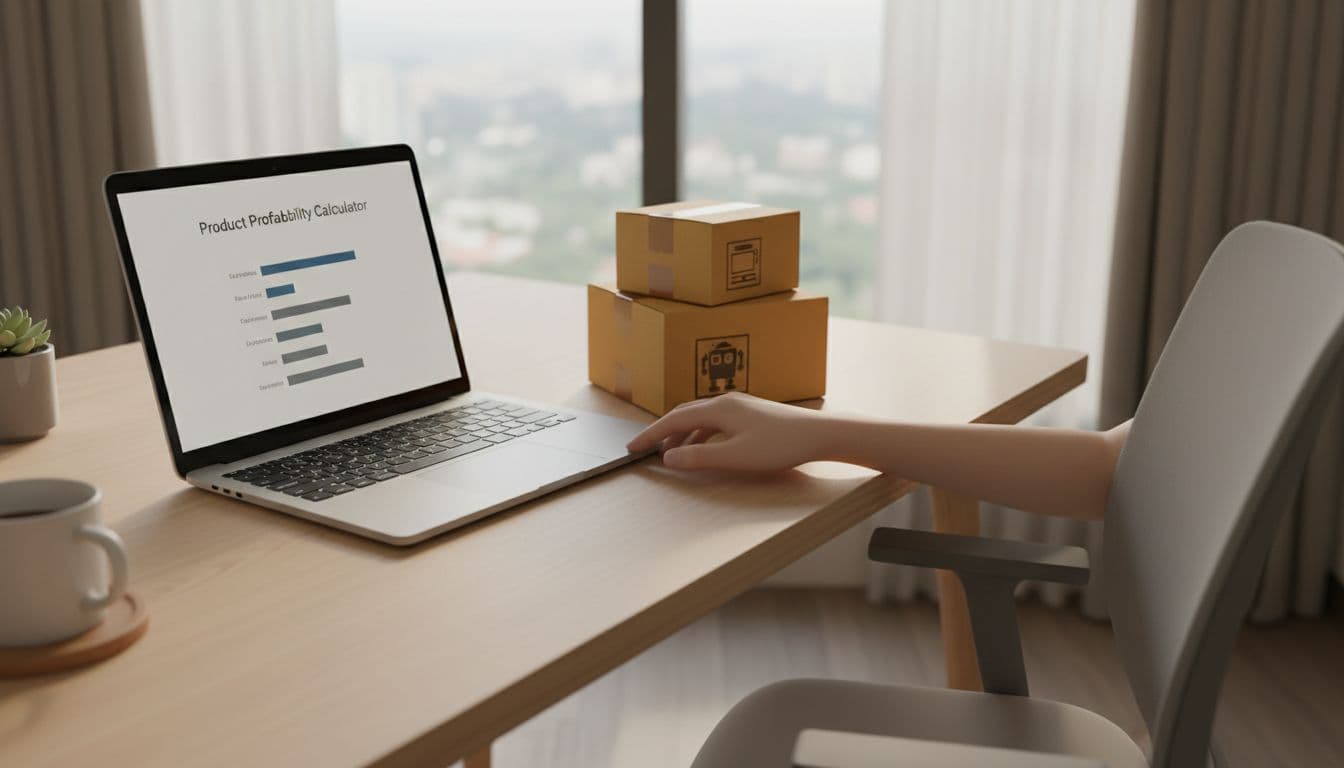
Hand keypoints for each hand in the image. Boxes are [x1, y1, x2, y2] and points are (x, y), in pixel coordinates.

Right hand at [626, 392, 828, 470]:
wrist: (818, 434)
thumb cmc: (780, 446)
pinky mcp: (750, 414)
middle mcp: (725, 402)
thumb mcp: (735, 457)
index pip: (673, 420)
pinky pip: (714, 422)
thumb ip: (699, 458)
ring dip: (681, 435)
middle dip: (661, 432)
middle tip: (644, 448)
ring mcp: (739, 406)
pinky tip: (702, 449)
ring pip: (699, 418)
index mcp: (718, 409)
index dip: (650, 435)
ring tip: (670, 453)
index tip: (631, 447)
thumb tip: (668, 457)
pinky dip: (700, 435)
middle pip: (683, 414)